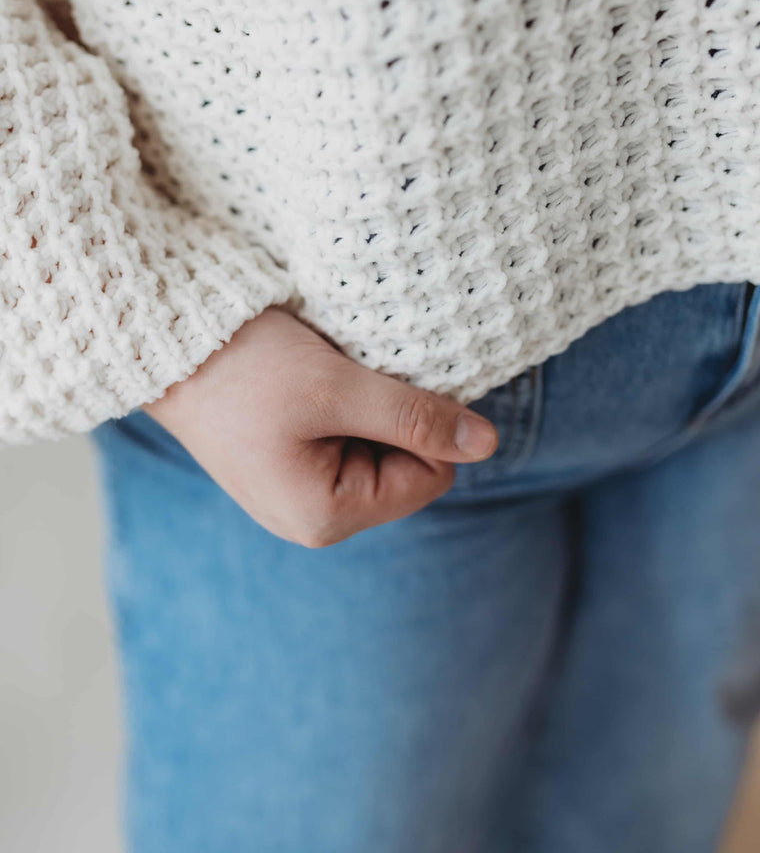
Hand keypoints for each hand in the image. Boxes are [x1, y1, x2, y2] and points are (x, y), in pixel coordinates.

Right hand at [142, 305, 498, 546]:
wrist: (166, 345)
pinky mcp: (284, 467)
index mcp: (326, 517)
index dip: (429, 425)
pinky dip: (341, 407)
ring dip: (367, 408)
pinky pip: (343, 441)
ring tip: (326, 376)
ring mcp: (295, 495)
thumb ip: (414, 416)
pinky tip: (311, 381)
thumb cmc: (247, 368)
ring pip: (376, 450)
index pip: (431, 477)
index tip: (394, 380)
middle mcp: (311, 519)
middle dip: (394, 418)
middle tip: (353, 375)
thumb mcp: (338, 388)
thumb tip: (487, 443)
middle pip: (405, 467)